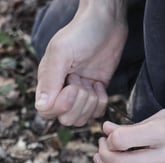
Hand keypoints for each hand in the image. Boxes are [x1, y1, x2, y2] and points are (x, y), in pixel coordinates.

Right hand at [35, 0, 127, 125]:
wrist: (106, 24)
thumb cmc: (81, 33)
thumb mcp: (61, 53)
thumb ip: (50, 80)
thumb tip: (42, 106)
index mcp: (48, 82)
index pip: (47, 111)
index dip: (61, 106)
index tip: (72, 85)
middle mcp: (62, 92)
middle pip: (67, 120)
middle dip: (79, 103)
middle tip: (82, 80)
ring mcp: (80, 95)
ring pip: (82, 119)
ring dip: (91, 102)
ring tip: (90, 81)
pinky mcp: (95, 95)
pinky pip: (97, 113)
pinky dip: (101, 101)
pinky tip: (99, 84)